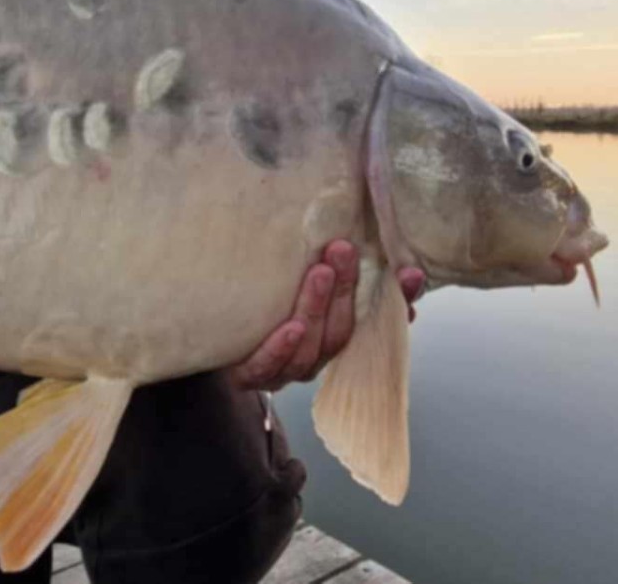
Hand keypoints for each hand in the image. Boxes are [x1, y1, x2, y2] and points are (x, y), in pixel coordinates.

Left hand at [227, 240, 426, 392]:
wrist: (208, 333)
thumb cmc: (259, 303)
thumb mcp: (293, 277)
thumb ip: (328, 264)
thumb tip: (367, 241)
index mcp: (335, 333)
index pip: (377, 319)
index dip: (398, 299)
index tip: (409, 273)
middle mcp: (317, 355)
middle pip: (341, 329)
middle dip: (345, 289)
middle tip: (342, 250)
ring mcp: (286, 369)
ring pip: (312, 347)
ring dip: (317, 308)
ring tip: (319, 273)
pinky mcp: (252, 376)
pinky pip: (270, 366)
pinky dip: (282, 348)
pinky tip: (290, 328)